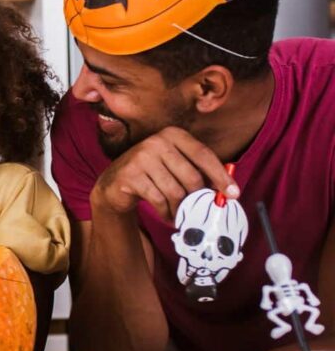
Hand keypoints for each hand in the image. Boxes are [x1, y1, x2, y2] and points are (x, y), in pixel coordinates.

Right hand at [91, 126, 237, 220]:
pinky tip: (167, 216)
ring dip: (180, 208)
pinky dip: (166, 212)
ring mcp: (141, 157)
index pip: (203, 155)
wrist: (115, 183)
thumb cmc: (153, 175)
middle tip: (198, 209)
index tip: (233, 194)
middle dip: (197, 198)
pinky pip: (158, 200)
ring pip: (175, 191)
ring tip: (180, 214)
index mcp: (173, 134)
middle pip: (191, 177)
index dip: (220, 176)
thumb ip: (199, 171)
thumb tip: (228, 191)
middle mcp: (157, 141)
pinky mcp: (130, 175)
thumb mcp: (176, 165)